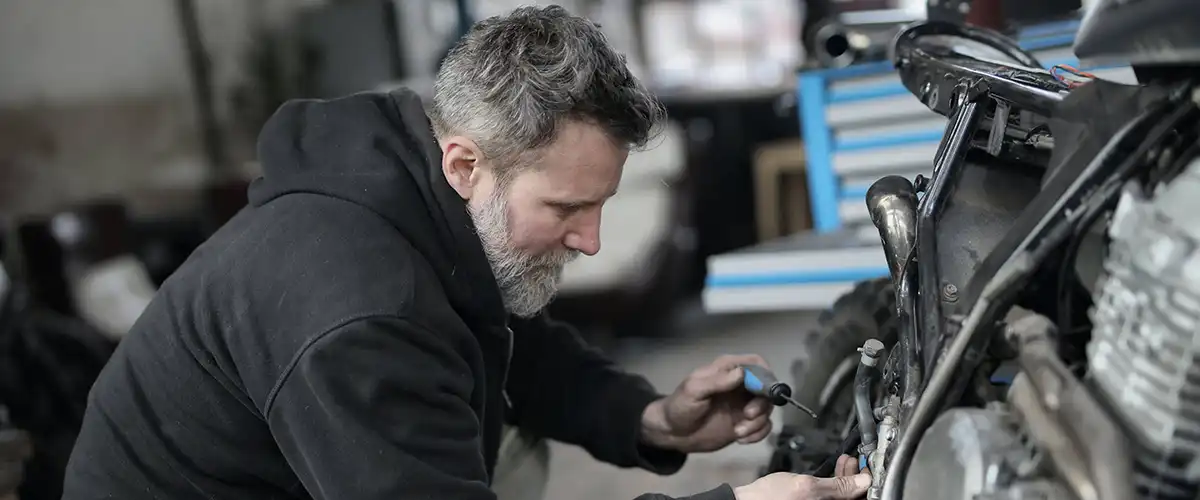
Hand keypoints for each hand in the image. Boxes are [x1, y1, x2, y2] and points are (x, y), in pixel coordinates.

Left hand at [640, 354, 774, 452]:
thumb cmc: (680, 406)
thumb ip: (717, 381)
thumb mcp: (694, 390)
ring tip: (738, 432)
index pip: (757, 364)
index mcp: (728, 370)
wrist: (673, 433)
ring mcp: (744, 404)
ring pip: (767, 409)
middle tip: (747, 415)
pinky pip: (763, 426)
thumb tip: (741, 373)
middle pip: (767, 388)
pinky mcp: (745, 423)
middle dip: (762, 404)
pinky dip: (758, 434)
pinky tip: (741, 439)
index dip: (765, 376)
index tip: (762, 393)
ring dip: (758, 422)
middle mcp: (740, 385)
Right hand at [734, 455, 870, 499]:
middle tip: (856, 461)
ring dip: (847, 478)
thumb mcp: (807, 487)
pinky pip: (832, 497)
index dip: (868, 483)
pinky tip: (834, 470)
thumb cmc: (769, 499)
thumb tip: (863, 481)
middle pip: (853, 498)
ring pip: (843, 497)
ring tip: (845, 461)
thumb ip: (838, 485)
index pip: (861, 499)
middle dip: (857, 478)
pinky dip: (835, 483)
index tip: (868, 467)